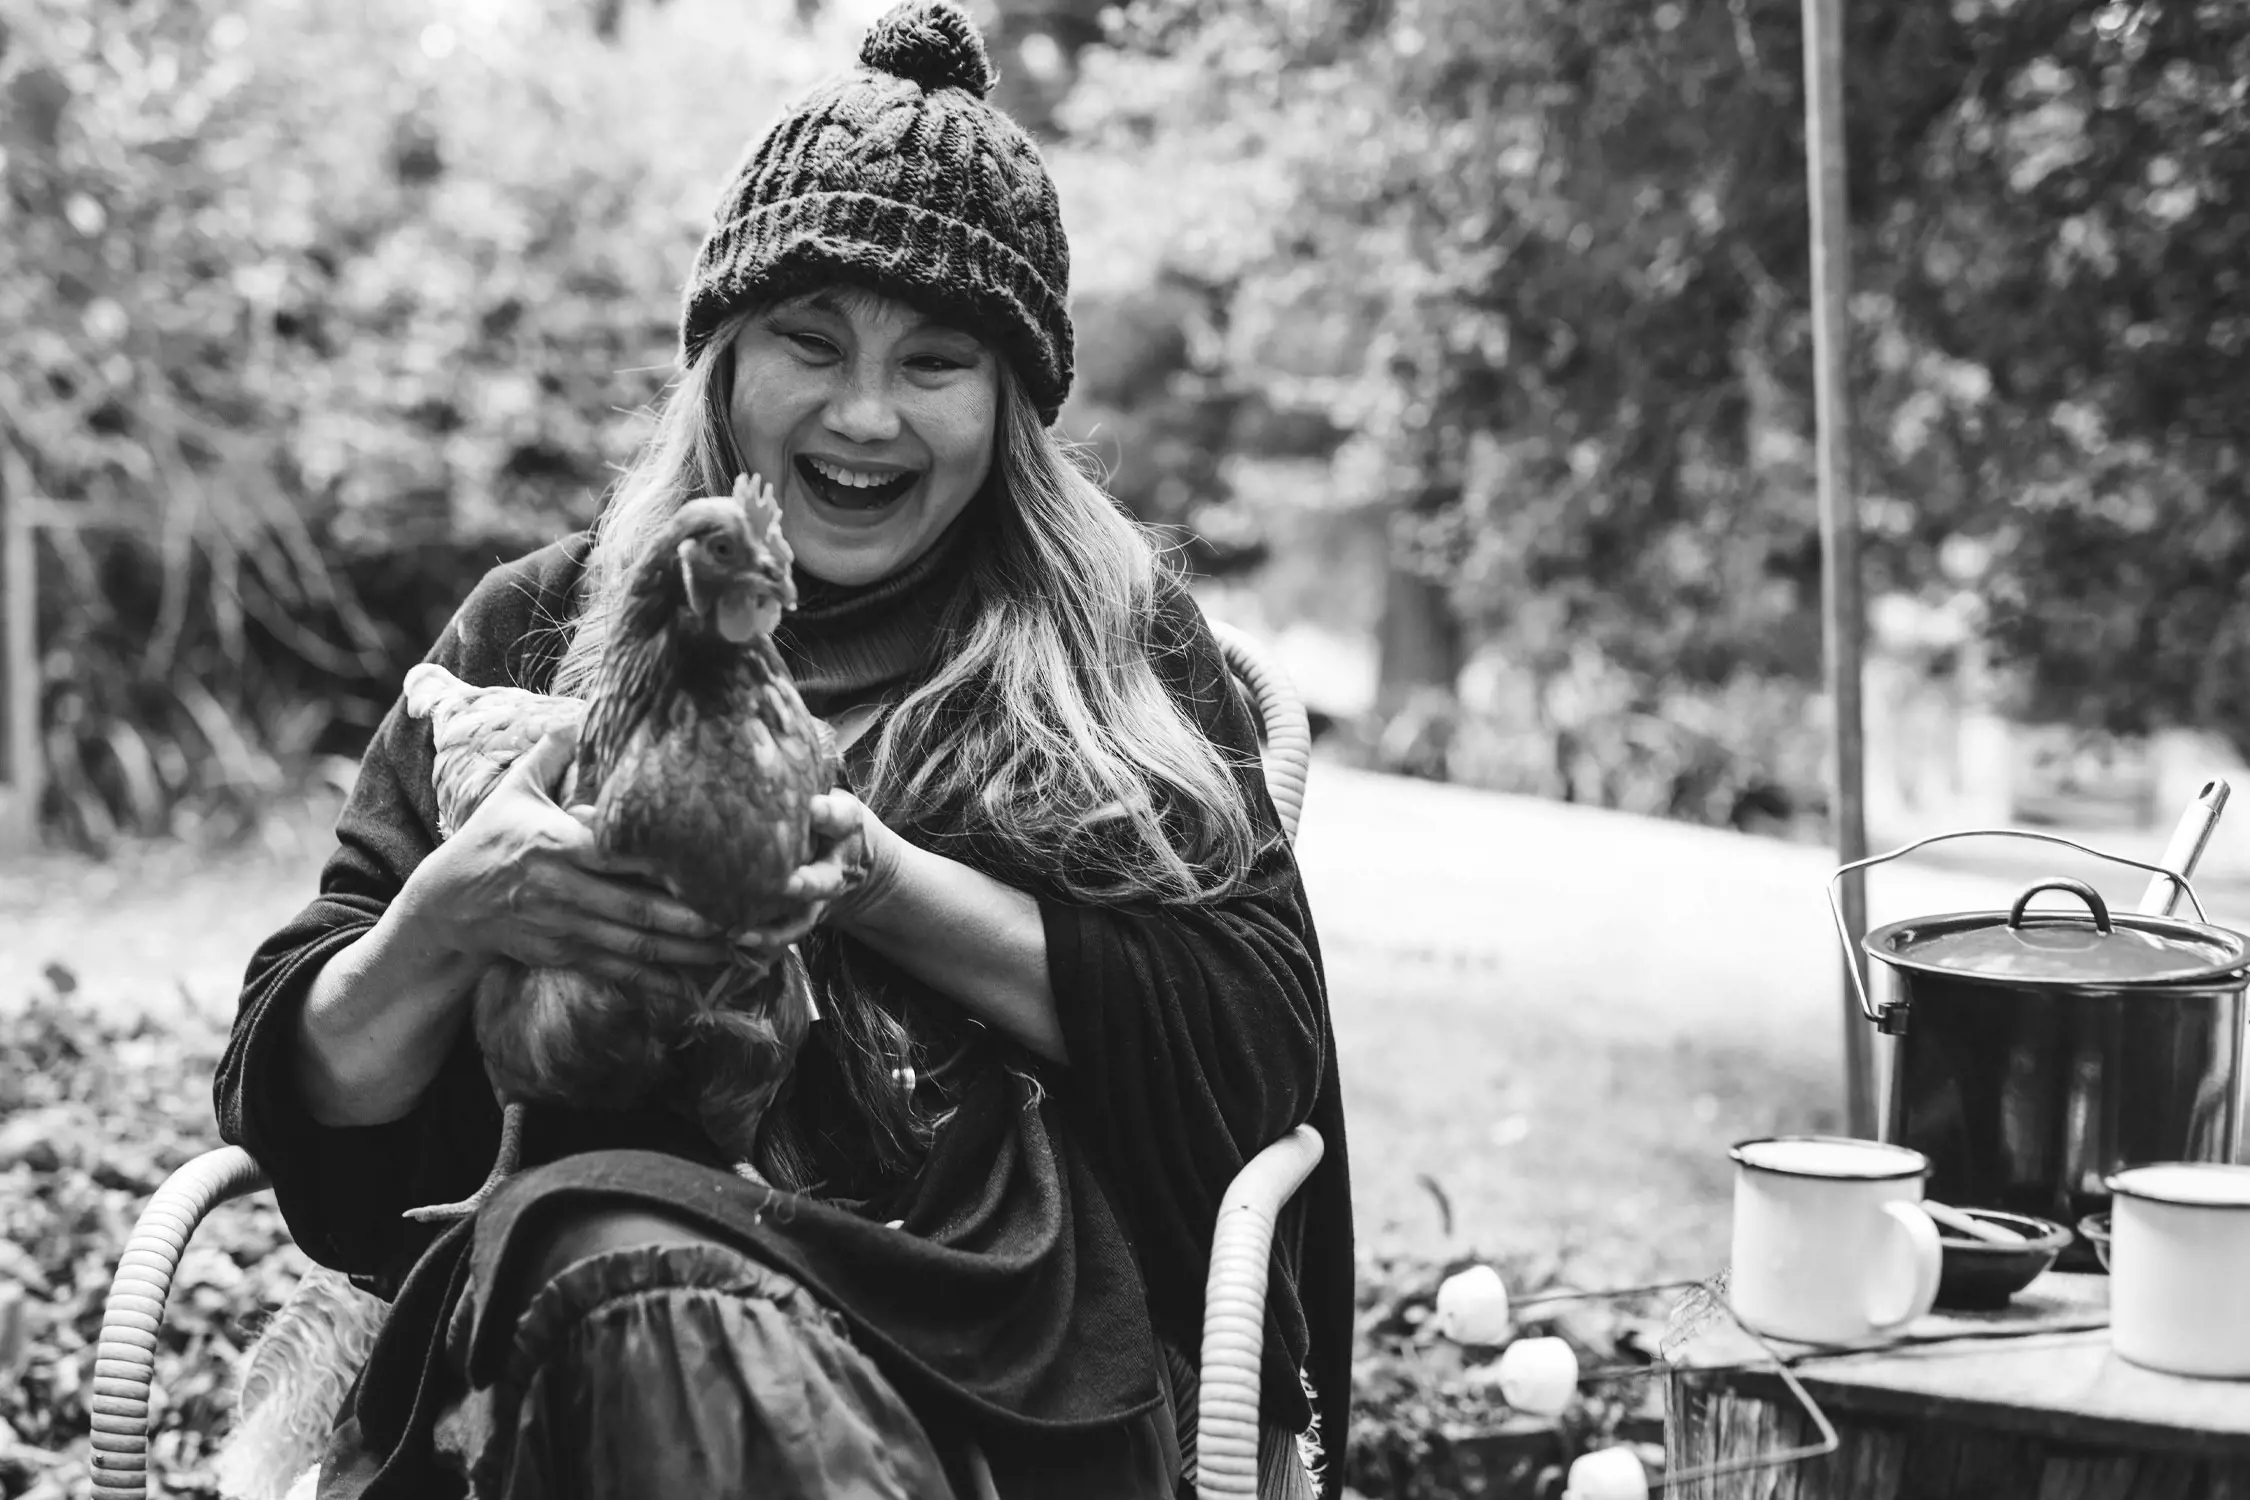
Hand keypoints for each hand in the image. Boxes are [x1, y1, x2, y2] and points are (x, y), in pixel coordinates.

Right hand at [407, 727, 733, 995]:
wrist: (448, 905)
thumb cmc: (490, 838)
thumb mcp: (515, 790)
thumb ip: (553, 750)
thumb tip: (586, 708)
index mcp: (556, 844)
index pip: (616, 853)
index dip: (663, 864)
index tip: (714, 864)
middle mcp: (563, 890)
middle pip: (638, 909)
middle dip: (695, 920)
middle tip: (749, 919)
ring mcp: (565, 928)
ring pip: (636, 947)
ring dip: (690, 954)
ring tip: (740, 951)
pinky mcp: (566, 955)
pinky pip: (619, 971)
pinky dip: (659, 981)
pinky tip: (698, 985)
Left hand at [730, 790, 900, 949]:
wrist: (858, 863)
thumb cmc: (828, 816)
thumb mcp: (829, 791)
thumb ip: (804, 778)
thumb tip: (762, 734)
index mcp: (845, 825)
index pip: (840, 817)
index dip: (826, 813)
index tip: (812, 807)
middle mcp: (836, 866)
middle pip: (823, 880)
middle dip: (804, 883)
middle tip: (784, 884)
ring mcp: (820, 897)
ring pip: (803, 916)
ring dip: (775, 926)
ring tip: (742, 929)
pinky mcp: (805, 915)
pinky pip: (787, 932)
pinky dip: (765, 939)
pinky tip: (735, 937)